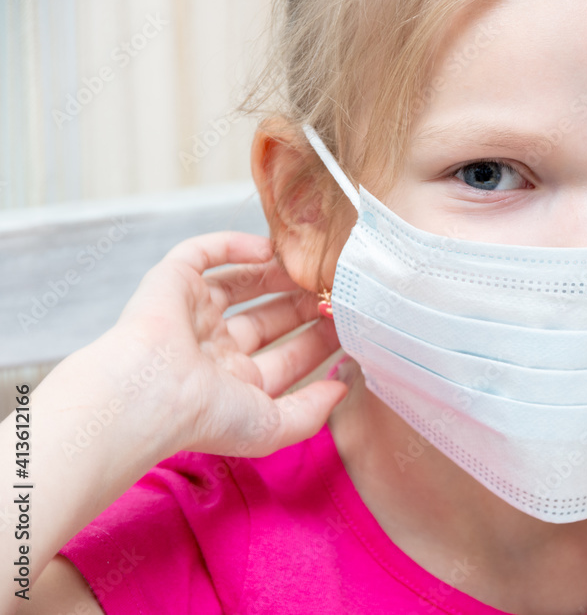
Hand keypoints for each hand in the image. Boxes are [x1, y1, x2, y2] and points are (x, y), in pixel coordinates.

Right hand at [88, 230, 346, 458]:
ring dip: (276, 275)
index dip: (319, 341)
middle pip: (268, 319)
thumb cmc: (206, 417)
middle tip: (336, 289)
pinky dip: (233, 245)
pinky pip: (202, 254)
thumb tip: (342, 389)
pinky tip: (268, 248)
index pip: (287, 358)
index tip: (350, 324)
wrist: (150, 394)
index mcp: (234, 385)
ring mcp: (192, 315)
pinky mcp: (171, 283)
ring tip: (311, 266)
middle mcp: (213, 350)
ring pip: (240, 284)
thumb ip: (312, 411)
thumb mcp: (273, 426)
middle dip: (303, 305)